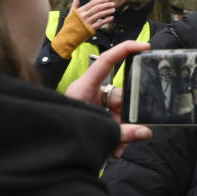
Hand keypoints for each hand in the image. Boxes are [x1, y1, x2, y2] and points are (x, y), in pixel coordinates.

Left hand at [65, 40, 151, 157]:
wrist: (50, 146)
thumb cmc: (63, 131)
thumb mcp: (95, 130)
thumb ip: (122, 133)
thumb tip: (146, 132)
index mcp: (85, 87)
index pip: (107, 60)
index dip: (125, 49)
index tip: (144, 46)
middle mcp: (91, 93)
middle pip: (119, 94)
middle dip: (127, 114)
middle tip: (131, 129)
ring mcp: (94, 105)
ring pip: (119, 111)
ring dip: (122, 130)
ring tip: (120, 146)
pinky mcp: (95, 117)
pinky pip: (113, 122)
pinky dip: (117, 135)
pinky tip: (117, 149)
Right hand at [72, 0, 115, 29]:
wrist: (68, 36)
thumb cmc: (70, 25)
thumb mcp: (70, 14)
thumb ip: (74, 5)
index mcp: (80, 11)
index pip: (92, 3)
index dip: (100, 0)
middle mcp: (84, 16)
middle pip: (97, 8)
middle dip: (106, 5)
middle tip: (112, 3)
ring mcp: (87, 22)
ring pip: (99, 15)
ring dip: (107, 11)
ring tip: (113, 9)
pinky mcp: (90, 29)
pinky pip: (100, 23)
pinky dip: (106, 20)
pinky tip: (111, 18)